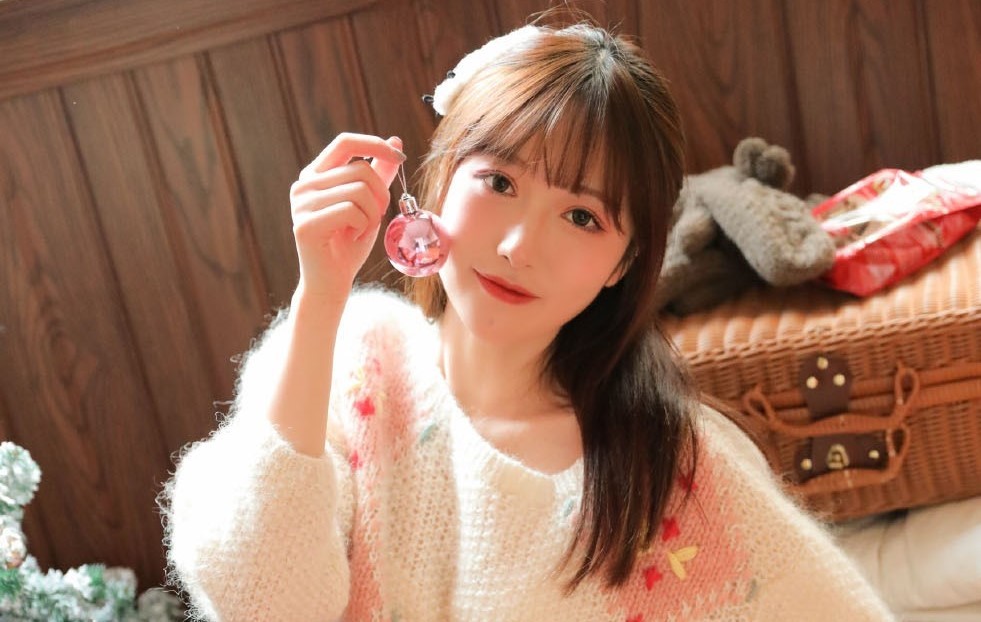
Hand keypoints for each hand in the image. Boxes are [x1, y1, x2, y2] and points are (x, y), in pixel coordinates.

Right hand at [289, 133, 404, 300]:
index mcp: (316, 174)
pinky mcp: (305, 224)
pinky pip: (352, 211)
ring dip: (372, 214)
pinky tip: (352, 237)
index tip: (400, 157)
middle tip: (374, 217)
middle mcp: (303, 185)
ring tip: (361, 229)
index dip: (375, 144)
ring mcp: (301, 204)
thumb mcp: (369, 203)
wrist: (332, 281)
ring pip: (359, 190)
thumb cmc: (350, 242)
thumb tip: (394, 140)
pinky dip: (363, 226)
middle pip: (360, 169)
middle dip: (380, 194)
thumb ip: (379, 173)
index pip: (345, 142)